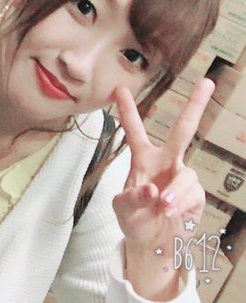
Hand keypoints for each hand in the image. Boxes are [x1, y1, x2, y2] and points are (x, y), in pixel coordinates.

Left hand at [112, 78, 212, 298]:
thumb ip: (132, 197)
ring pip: (187, 174)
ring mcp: (182, 177)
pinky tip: (170, 212)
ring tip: (162, 205)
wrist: (152, 245)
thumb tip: (152, 188)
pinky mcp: (195, 195)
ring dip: (175, 191)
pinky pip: (192, 194)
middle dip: (196, 106)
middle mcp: (165, 162)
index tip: (118, 88)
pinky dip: (180, 203)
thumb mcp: (122, 208)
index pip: (134, 129)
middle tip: (207, 81)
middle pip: (183, 130)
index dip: (126, 109)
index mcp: (142, 158)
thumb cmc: (134, 220)